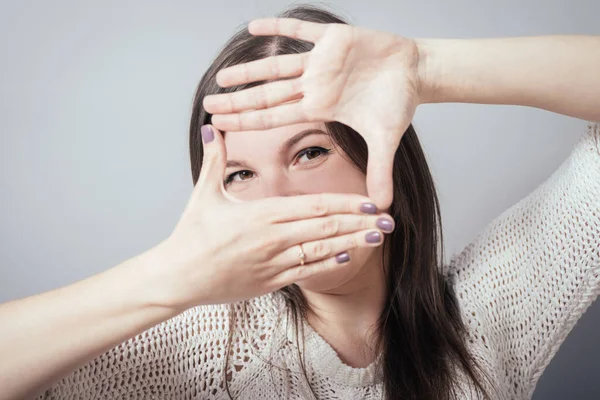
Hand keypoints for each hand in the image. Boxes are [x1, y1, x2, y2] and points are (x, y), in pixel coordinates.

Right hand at [149, 125, 393, 309]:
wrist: (177, 277)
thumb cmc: (191, 235)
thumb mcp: (203, 194)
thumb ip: (214, 160)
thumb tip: (213, 127)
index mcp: (261, 214)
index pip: (313, 207)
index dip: (345, 204)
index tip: (369, 201)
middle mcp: (273, 239)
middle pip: (326, 228)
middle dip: (360, 224)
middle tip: (389, 220)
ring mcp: (274, 263)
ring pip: (322, 251)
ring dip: (352, 244)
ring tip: (378, 238)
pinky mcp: (270, 282)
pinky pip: (306, 272)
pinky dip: (328, 264)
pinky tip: (347, 257)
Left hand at [202, 18, 422, 208]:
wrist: (414, 73)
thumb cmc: (397, 104)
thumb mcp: (386, 140)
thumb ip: (380, 172)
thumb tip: (381, 207)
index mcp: (320, 108)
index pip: (275, 117)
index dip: (247, 121)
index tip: (219, 125)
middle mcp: (314, 86)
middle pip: (267, 95)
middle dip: (238, 100)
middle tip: (207, 104)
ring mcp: (321, 62)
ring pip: (277, 66)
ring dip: (250, 71)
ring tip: (222, 76)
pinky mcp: (334, 38)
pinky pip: (302, 31)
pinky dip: (279, 27)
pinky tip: (253, 25)